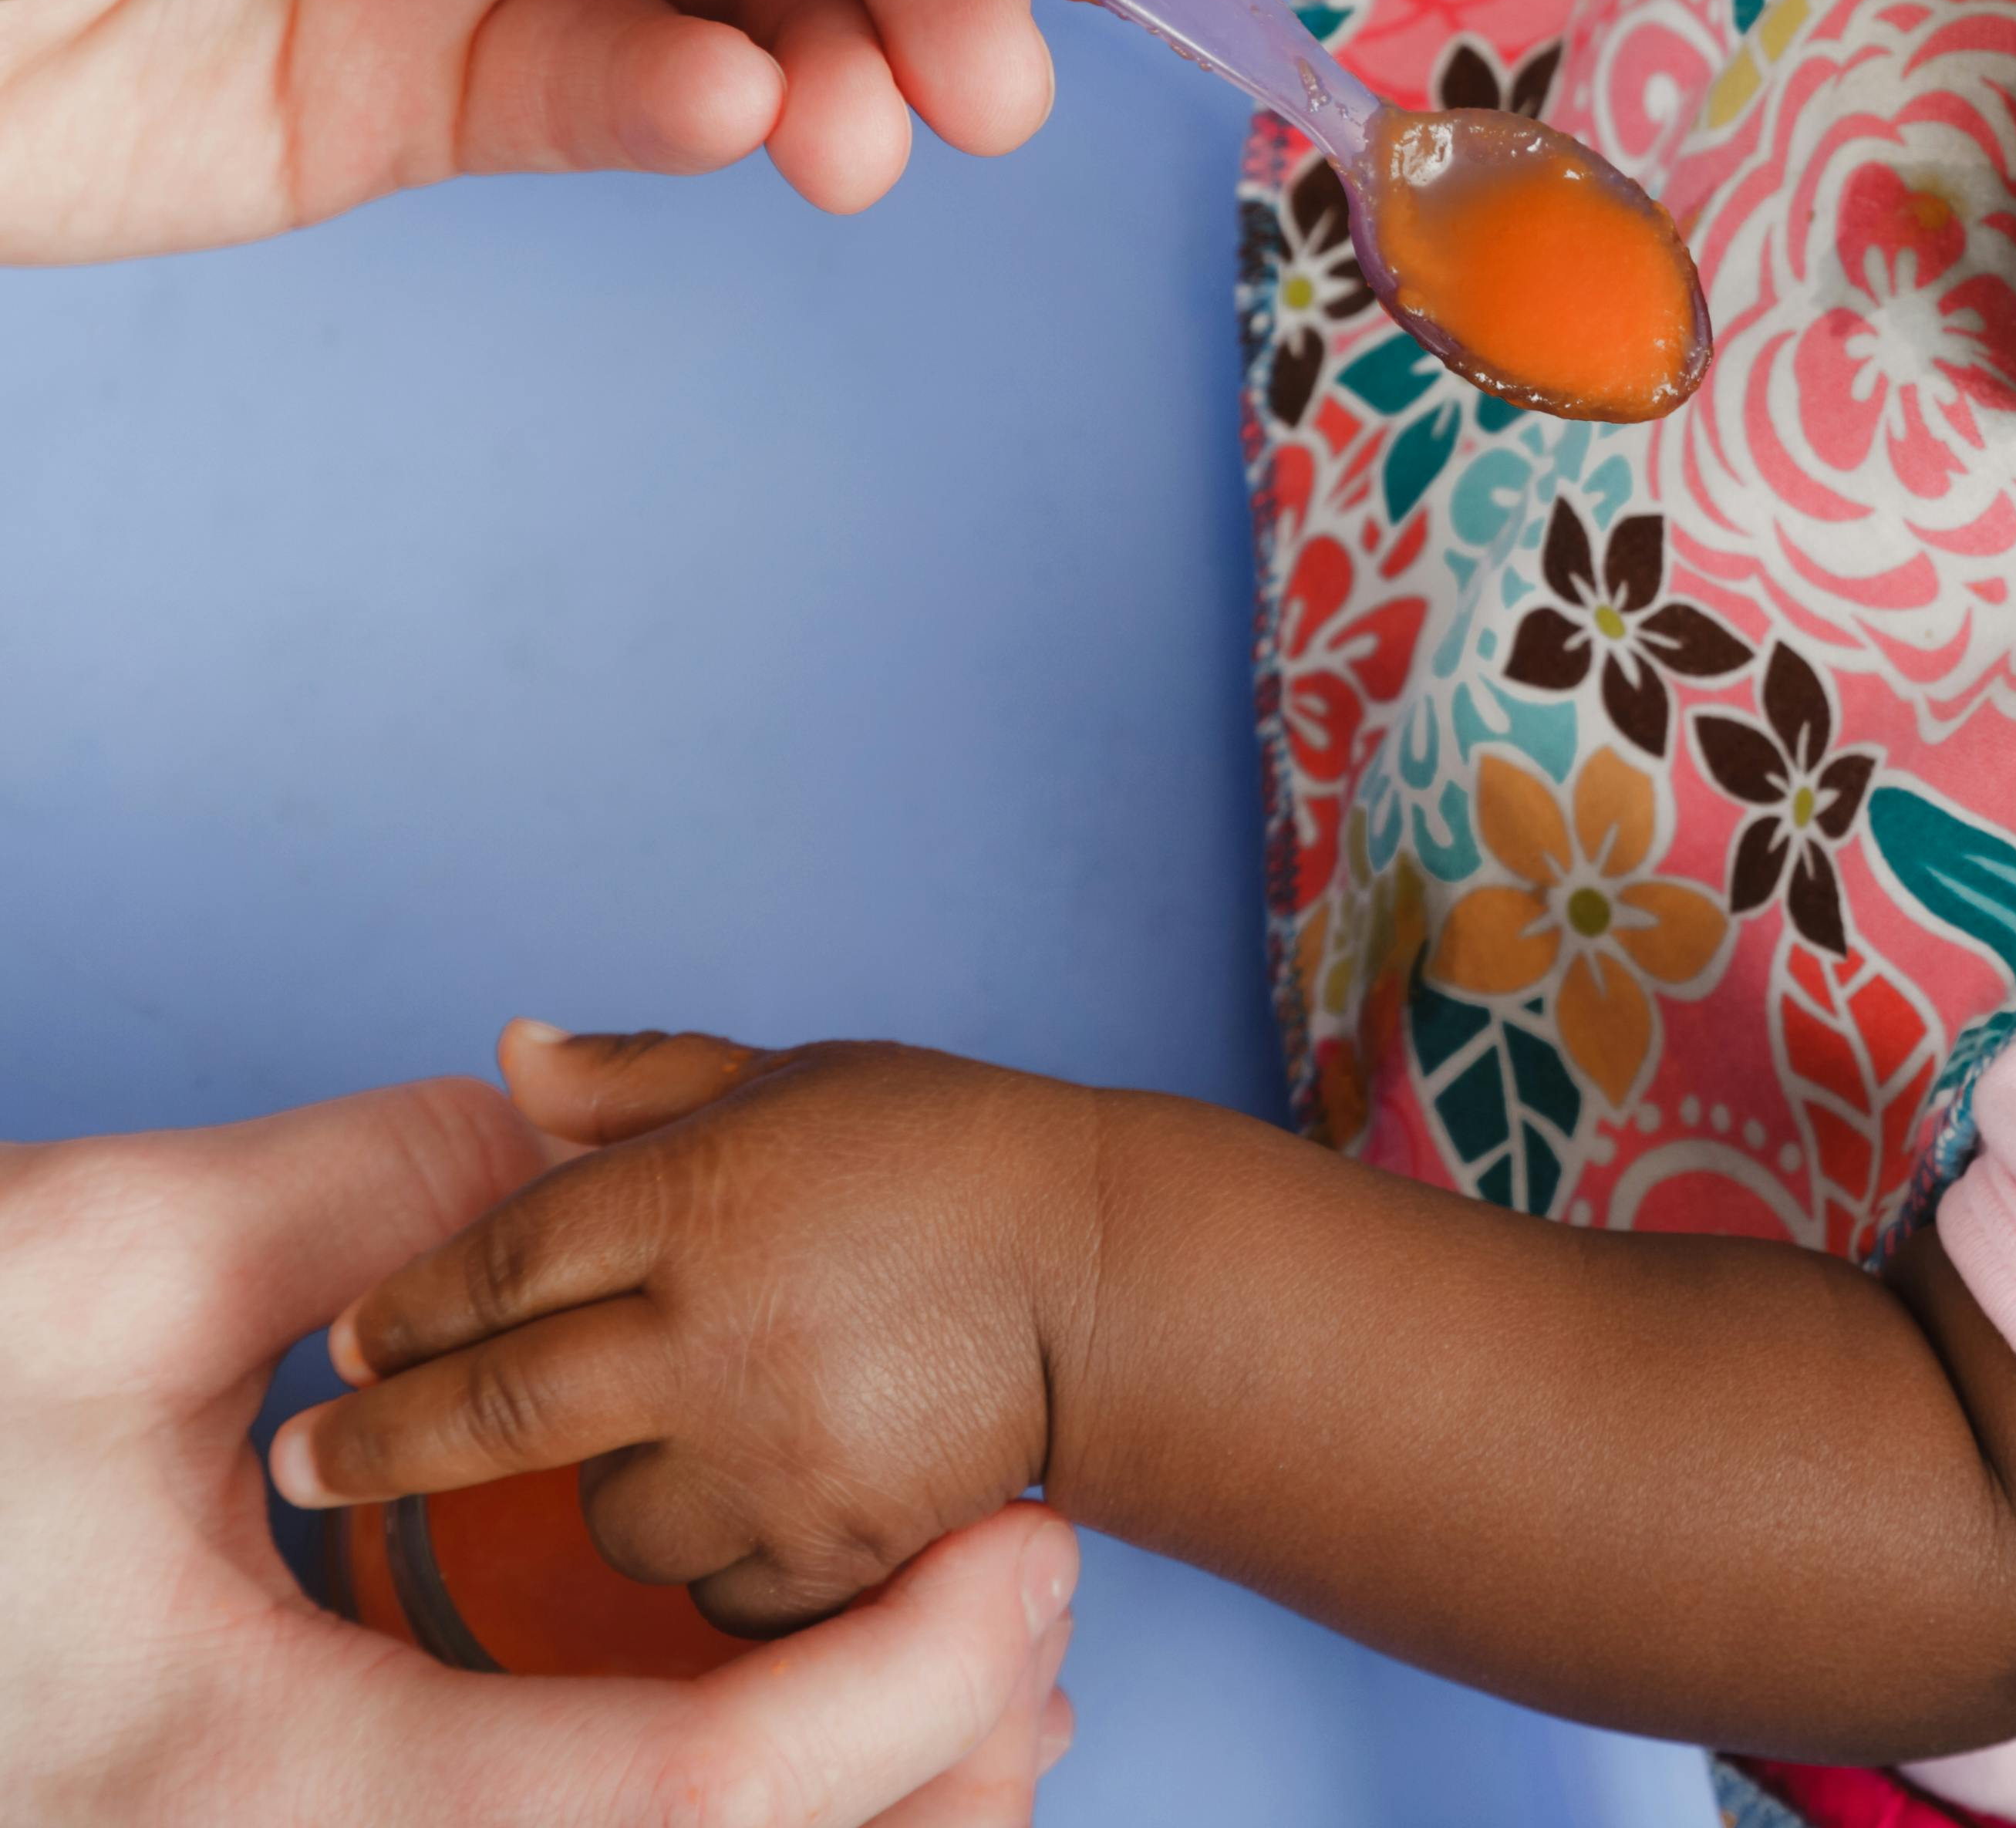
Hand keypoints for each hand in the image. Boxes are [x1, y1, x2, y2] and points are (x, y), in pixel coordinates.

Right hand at [0, 1078, 1080, 1825]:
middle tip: (1054, 1637)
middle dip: (926, 1775)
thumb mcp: (85, 1281)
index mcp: (283, 1778)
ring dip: (877, 1808)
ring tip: (1014, 1699)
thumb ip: (340, 1202)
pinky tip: (896, 1750)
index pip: (683, 1789)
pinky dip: (785, 1810)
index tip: (1031, 1555)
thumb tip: (535, 1121)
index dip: (894, 1689)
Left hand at [280, 1027, 1096, 1636]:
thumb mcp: (798, 1081)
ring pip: (610, 1515)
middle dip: (382, 1442)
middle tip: (310, 1466)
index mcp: (702, 1194)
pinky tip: (761, 1501)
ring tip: (674, 1446)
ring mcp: (773, 1447)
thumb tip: (507, 1053)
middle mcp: (718, 1326)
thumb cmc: (955, 1160)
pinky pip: (716, 1587)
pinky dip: (720, 1557)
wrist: (1115, 1279)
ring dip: (615, 1489)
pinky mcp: (832, 1543)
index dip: (406, 1311)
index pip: (494, 1263)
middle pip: (499, 1403)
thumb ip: (641, 1083)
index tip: (347, 1344)